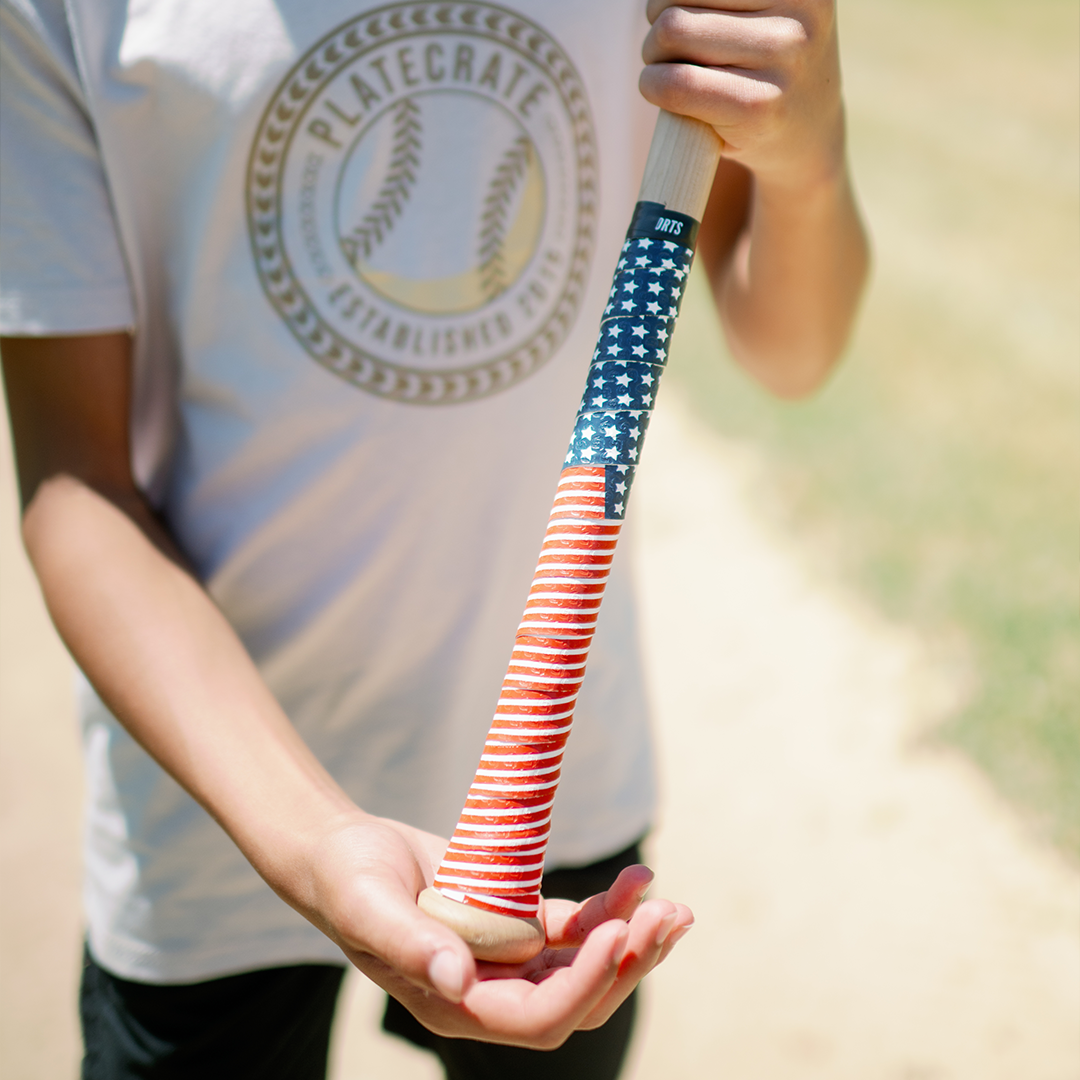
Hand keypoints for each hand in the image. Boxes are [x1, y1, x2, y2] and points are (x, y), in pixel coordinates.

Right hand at [285, 813, 691, 1047]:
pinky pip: (575, 926)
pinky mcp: (518, 923)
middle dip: (626, 964)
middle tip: (665, 917)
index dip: (583, 984)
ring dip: (633, 938)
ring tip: (673, 904)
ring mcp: (508, 958)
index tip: (615, 935)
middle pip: (578, 1000)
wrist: (344, 851)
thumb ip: (408, 943)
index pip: (538, 1018)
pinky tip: (640, 878)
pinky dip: (610, 907)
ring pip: (587, 964)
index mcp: (456, 1004)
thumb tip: (457, 979)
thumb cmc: (347, 880)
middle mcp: (490, 991)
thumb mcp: (368, 906)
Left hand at [640, 1, 845, 191]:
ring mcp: (782, 58)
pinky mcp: (758, 107)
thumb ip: (723, 2)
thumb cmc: (768, 68)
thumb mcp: (766, 12)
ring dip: (653, 52)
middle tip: (668, 47)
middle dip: (659, 20)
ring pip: (672, 30)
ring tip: (668, 69)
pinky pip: (677, 83)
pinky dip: (653, 84)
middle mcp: (798, 11)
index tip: (681, 14)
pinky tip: (660, 90)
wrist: (806, 139)